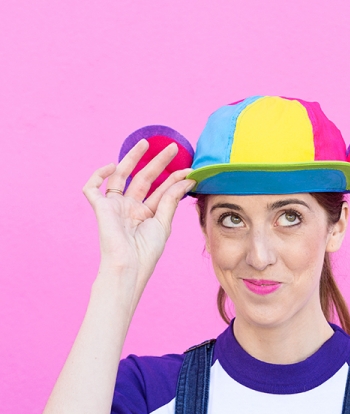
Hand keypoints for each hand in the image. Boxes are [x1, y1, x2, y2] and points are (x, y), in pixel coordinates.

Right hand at [82, 139, 194, 301]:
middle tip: (172, 148)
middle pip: (144, 179)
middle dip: (158, 163)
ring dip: (132, 158)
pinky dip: (98, 174)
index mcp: (146, 215)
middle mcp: (130, 208)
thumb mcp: (163, 223)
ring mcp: (114, 206)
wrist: (129, 265)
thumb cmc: (146, 251)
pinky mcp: (100, 208)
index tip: (189, 169)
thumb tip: (185, 180)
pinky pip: (92, 187)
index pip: (160, 191)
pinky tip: (111, 166)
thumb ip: (170, 200)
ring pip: (121, 176)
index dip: (173, 179)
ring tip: (145, 143)